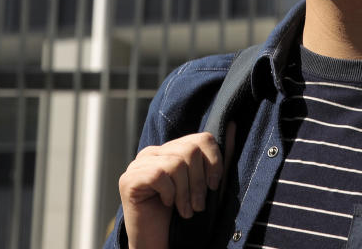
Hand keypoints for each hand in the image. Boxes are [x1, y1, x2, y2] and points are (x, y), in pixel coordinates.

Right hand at [118, 122, 235, 248]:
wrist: (157, 242)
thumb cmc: (181, 216)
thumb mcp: (203, 185)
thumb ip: (216, 159)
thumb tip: (231, 126)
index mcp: (170, 150)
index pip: (201, 138)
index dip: (213, 162)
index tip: (213, 186)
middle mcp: (153, 152)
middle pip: (190, 150)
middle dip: (199, 182)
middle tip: (198, 206)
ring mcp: (138, 164)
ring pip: (176, 164)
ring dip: (185, 193)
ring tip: (185, 210)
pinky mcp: (129, 179)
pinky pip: (159, 175)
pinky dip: (169, 194)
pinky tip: (167, 205)